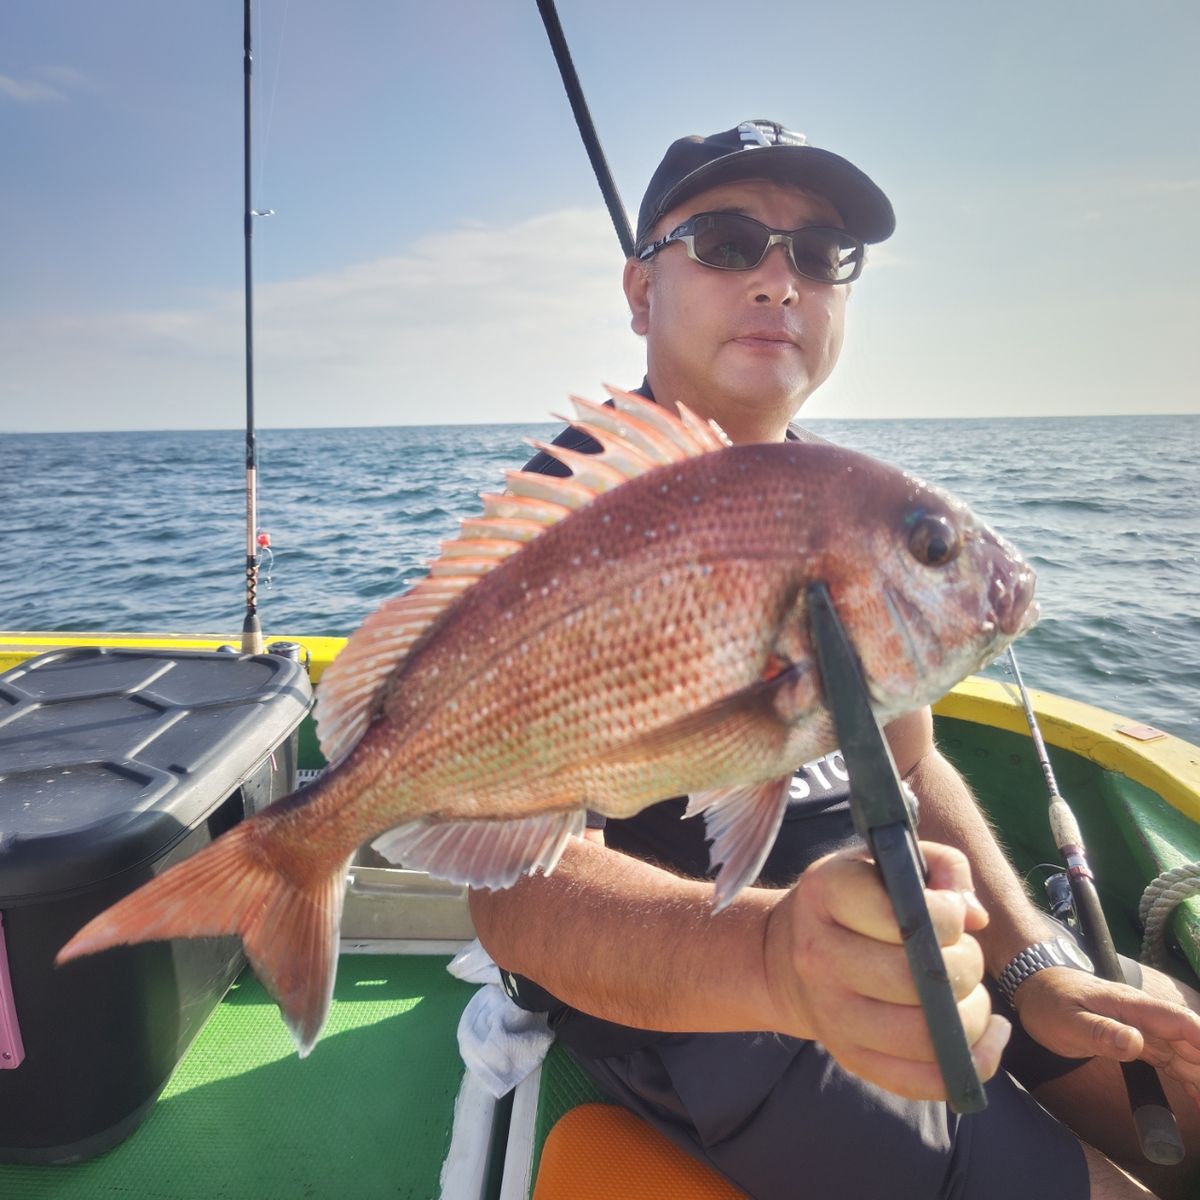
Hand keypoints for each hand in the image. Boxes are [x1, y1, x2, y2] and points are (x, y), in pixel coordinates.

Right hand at [761, 840, 1011, 1100]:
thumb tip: (975, 917)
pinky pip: (922, 1080)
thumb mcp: (886, 863)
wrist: (789, 955)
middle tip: (963, 955)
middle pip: (915, 980)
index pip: (901, 914)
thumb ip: (941, 868)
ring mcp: (830, 1013)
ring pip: (924, 1035)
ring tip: (968, 993)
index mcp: (825, 892)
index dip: (948, 917)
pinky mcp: (849, 1057)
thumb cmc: (856, 900)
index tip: (953, 914)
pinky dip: (970, 1063)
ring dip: (971, 1016)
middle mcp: (818, 954)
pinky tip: (986, 1035)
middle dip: (965, 967)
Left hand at [1013, 966, 1199, 1098]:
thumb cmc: (1048, 1002)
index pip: (1180, 1023)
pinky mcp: (1137, 1040)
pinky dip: (1187, 1078)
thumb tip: (1136, 1043)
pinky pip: (1170, 1060)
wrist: (1034, 987)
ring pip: (1184, 1053)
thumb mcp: (1067, 1020)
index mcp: (1131, 1006)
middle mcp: (1144, 1016)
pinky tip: (1197, 1098)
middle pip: (1191, 1042)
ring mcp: (1142, 1028)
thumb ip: (1100, 1032)